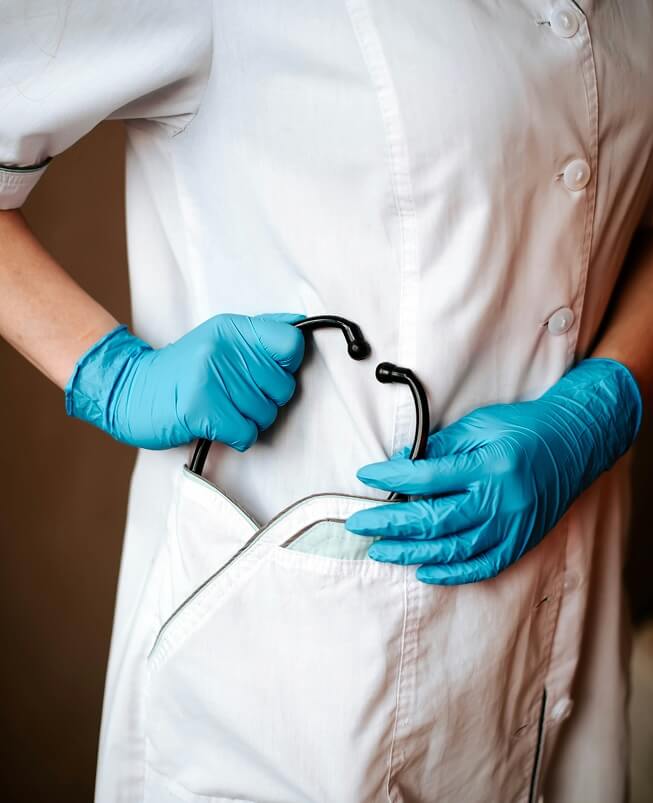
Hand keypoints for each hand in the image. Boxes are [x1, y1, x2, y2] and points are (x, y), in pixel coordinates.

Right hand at [65, 312, 304, 449]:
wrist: (130, 391)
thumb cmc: (181, 372)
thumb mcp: (218, 339)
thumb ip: (258, 333)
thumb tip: (299, 324)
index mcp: (232, 329)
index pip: (291, 344)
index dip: (287, 366)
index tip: (268, 373)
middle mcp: (223, 349)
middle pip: (283, 387)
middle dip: (266, 401)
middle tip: (237, 397)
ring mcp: (210, 378)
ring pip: (266, 414)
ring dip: (249, 421)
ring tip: (224, 409)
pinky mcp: (200, 409)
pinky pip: (246, 434)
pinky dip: (236, 437)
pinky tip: (217, 424)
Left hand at [345, 358, 641, 584]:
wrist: (574, 443)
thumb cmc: (523, 428)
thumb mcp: (479, 425)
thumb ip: (440, 447)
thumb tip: (400, 462)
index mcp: (488, 466)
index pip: (428, 477)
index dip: (392, 477)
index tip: (366, 476)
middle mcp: (500, 500)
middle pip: (433, 519)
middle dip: (389, 523)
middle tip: (358, 524)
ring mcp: (511, 526)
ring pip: (452, 548)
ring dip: (411, 552)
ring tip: (380, 550)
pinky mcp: (520, 542)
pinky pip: (482, 566)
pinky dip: (452, 572)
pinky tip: (424, 570)